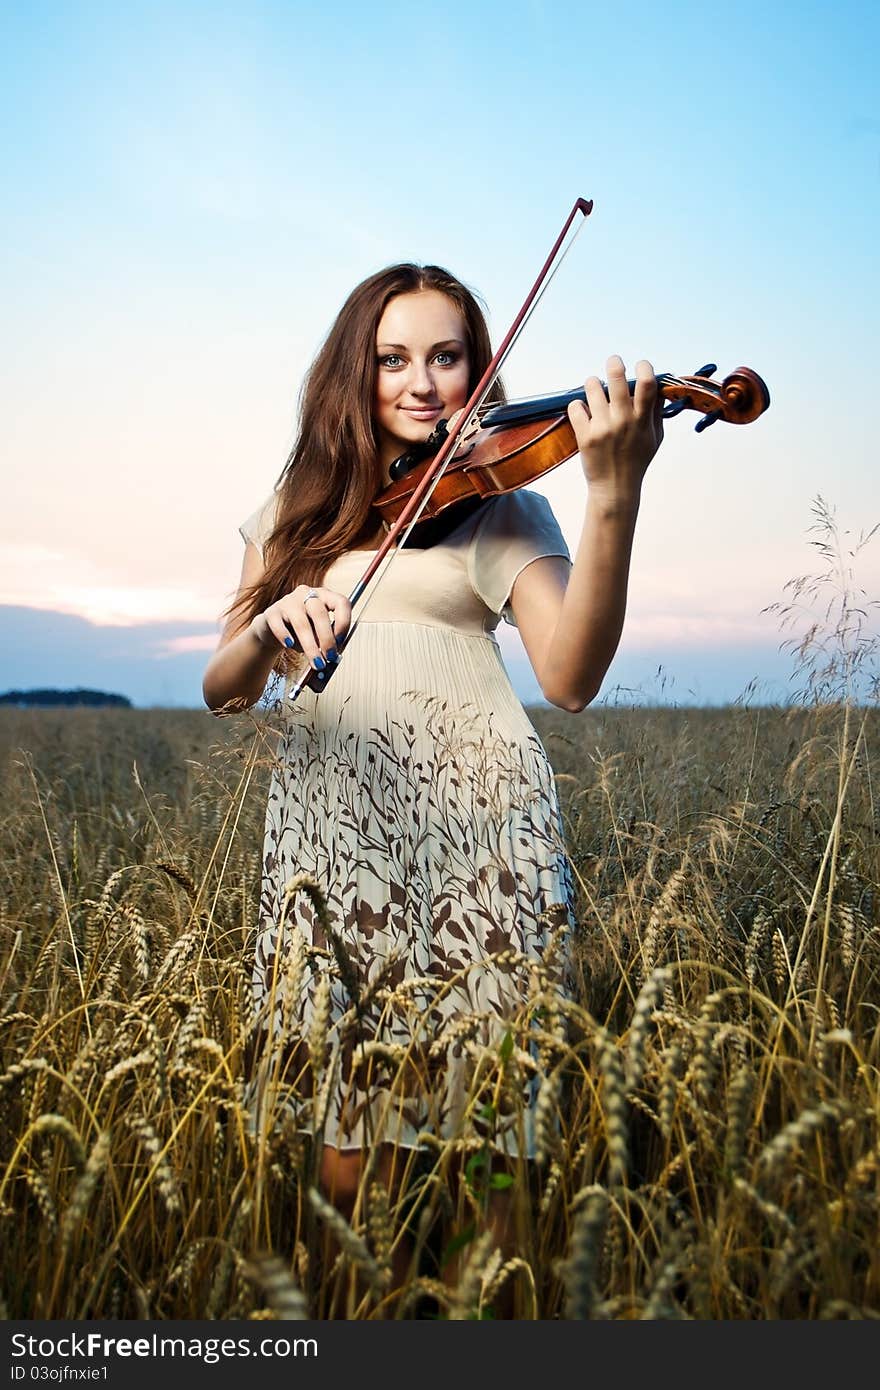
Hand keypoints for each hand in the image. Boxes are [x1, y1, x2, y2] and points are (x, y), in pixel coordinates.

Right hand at [250, 585, 352, 670]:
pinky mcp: (272, 612)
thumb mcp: (318, 634)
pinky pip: (279, 624)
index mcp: (325, 596)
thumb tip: (333, 654)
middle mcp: (307, 594)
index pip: (341, 602)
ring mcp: (289, 601)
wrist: (274, 630)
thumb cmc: (301, 631)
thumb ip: (327, 640)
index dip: (344, 622)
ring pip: (301, 622)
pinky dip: (285, 636)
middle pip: (320, 613)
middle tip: (329, 657)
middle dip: (327, 638)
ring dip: (310, 646)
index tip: (341, 640)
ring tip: (316, 662)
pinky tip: (289, 645)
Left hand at [566, 356, 663, 506]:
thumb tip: (658, 388)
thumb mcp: (655, 438)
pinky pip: (575, 407)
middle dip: (615, 363)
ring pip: (592, 388)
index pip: (647, 384)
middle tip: (613, 361)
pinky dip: (577, 405)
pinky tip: (583, 410)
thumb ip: (657, 413)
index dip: (644, 368)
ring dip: (592, 383)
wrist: (615, 488)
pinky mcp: (585, 436)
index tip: (640, 366)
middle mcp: (623, 421)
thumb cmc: (637, 461)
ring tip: (594, 386)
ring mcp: (603, 428)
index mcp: (643, 420)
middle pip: (617, 379)